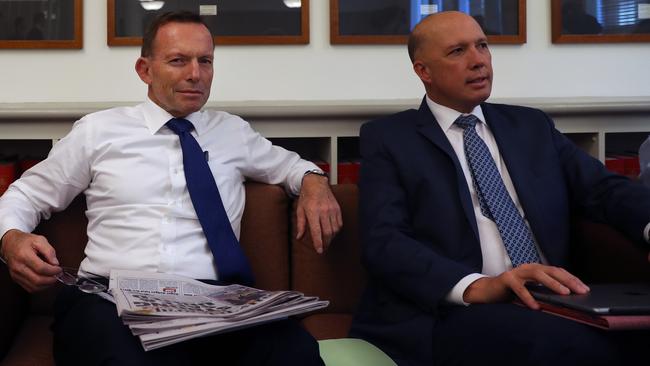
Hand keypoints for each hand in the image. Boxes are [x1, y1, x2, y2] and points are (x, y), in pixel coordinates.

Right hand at [1, 229, 60, 292]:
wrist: (10, 244)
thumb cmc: (25, 241)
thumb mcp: (40, 240)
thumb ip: (49, 251)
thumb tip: (55, 263)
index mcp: (24, 255)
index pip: (41, 268)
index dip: (53, 271)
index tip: (59, 269)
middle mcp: (18, 267)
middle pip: (37, 280)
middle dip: (51, 280)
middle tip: (58, 275)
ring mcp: (16, 275)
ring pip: (34, 287)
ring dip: (47, 285)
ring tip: (52, 277)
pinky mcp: (16, 279)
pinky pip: (30, 288)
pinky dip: (40, 287)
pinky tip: (45, 281)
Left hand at [295, 174, 341, 253]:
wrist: (316, 183)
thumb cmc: (306, 197)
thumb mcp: (300, 210)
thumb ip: (300, 224)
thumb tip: (299, 237)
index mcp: (312, 211)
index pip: (317, 231)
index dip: (318, 243)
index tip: (319, 251)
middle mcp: (324, 211)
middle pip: (328, 232)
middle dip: (326, 243)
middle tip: (323, 248)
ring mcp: (332, 209)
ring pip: (335, 229)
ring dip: (331, 238)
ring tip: (327, 241)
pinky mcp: (337, 208)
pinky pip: (339, 223)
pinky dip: (336, 230)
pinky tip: (332, 232)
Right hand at [462, 263, 589, 309]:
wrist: (488, 291)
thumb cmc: (511, 292)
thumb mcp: (531, 291)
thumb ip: (544, 292)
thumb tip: (566, 300)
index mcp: (536, 269)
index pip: (557, 271)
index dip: (571, 278)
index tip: (585, 288)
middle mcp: (528, 267)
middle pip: (551, 270)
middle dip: (568, 280)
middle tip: (580, 291)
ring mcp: (517, 272)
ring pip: (538, 275)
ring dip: (553, 284)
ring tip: (564, 293)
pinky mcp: (506, 279)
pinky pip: (520, 289)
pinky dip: (528, 298)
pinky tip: (536, 306)